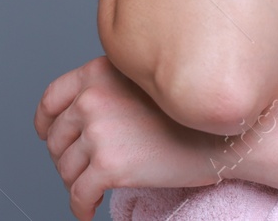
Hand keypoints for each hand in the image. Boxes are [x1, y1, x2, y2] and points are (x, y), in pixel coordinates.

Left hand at [34, 55, 223, 219]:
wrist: (230, 135)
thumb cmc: (196, 113)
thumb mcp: (149, 81)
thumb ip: (113, 87)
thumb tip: (84, 114)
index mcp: (101, 71)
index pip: (53, 98)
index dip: (47, 121)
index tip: (48, 134)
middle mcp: (94, 98)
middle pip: (57, 138)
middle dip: (67, 156)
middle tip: (85, 167)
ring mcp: (99, 132)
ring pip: (65, 168)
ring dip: (77, 182)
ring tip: (94, 188)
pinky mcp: (108, 166)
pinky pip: (78, 195)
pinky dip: (80, 207)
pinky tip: (89, 211)